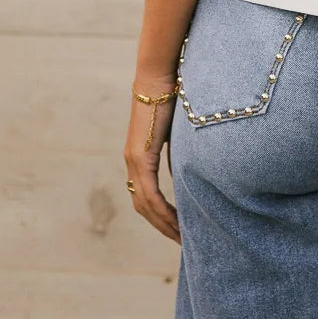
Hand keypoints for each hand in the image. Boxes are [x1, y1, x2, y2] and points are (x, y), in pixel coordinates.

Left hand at [123, 75, 181, 242]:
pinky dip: (161, 210)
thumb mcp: (178, 134)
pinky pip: (149, 193)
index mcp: (139, 157)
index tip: (177, 230)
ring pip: (144, 205)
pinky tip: (176, 222)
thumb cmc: (173, 98)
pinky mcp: (140, 156)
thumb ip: (177, 155)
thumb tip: (185, 175)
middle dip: (162, 227)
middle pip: (143, 207)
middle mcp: (132, 162)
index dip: (159, 216)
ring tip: (181, 237)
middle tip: (181, 242)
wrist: (160, 77)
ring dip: (162, 224)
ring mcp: (134, 160)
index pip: (146, 197)